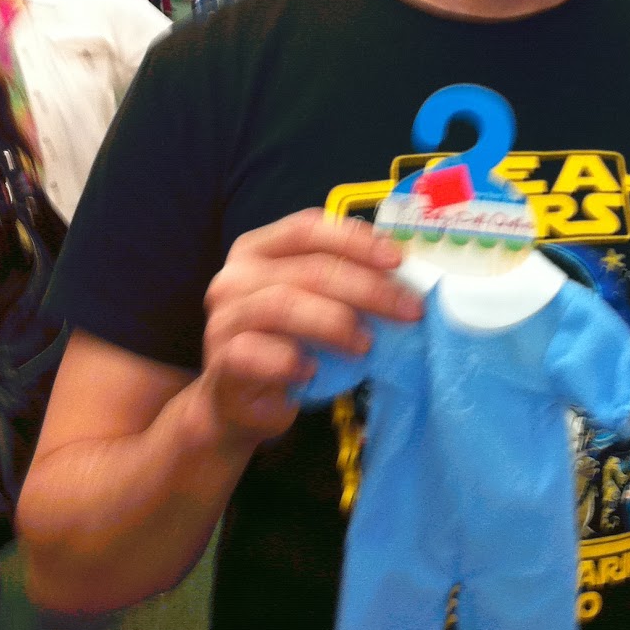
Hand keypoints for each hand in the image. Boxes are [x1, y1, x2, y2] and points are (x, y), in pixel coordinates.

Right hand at [197, 209, 422, 450]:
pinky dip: (291, 360)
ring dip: (335, 322)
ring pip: (284, 304)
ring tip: (366, 343)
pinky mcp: (222, 359)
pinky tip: (312, 371)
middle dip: (367, 287)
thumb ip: (345, 283)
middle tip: (407, 309)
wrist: (240, 401)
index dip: (355, 240)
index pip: (307, 228)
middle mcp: (235, 276)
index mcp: (258, 249)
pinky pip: (258, 353)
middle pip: (307, 268)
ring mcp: (224, 318)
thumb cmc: (288, 344)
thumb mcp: (317, 305)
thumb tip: (406, 279)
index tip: (398, 260)